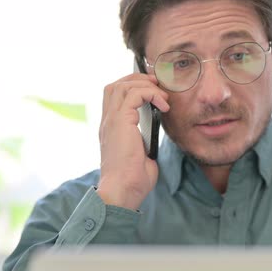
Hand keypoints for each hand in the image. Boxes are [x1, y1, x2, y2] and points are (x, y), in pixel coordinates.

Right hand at [96, 73, 169, 210]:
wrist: (123, 190)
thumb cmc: (133, 180)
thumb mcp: (142, 155)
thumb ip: (145, 142)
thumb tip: (155, 136)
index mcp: (111, 128)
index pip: (114, 97)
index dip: (133, 88)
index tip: (154, 93)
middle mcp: (108, 121)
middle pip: (115, 85)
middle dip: (138, 80)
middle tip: (158, 87)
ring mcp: (111, 121)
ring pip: (122, 85)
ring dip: (146, 85)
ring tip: (163, 96)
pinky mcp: (120, 122)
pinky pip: (134, 95)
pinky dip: (151, 94)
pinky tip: (163, 106)